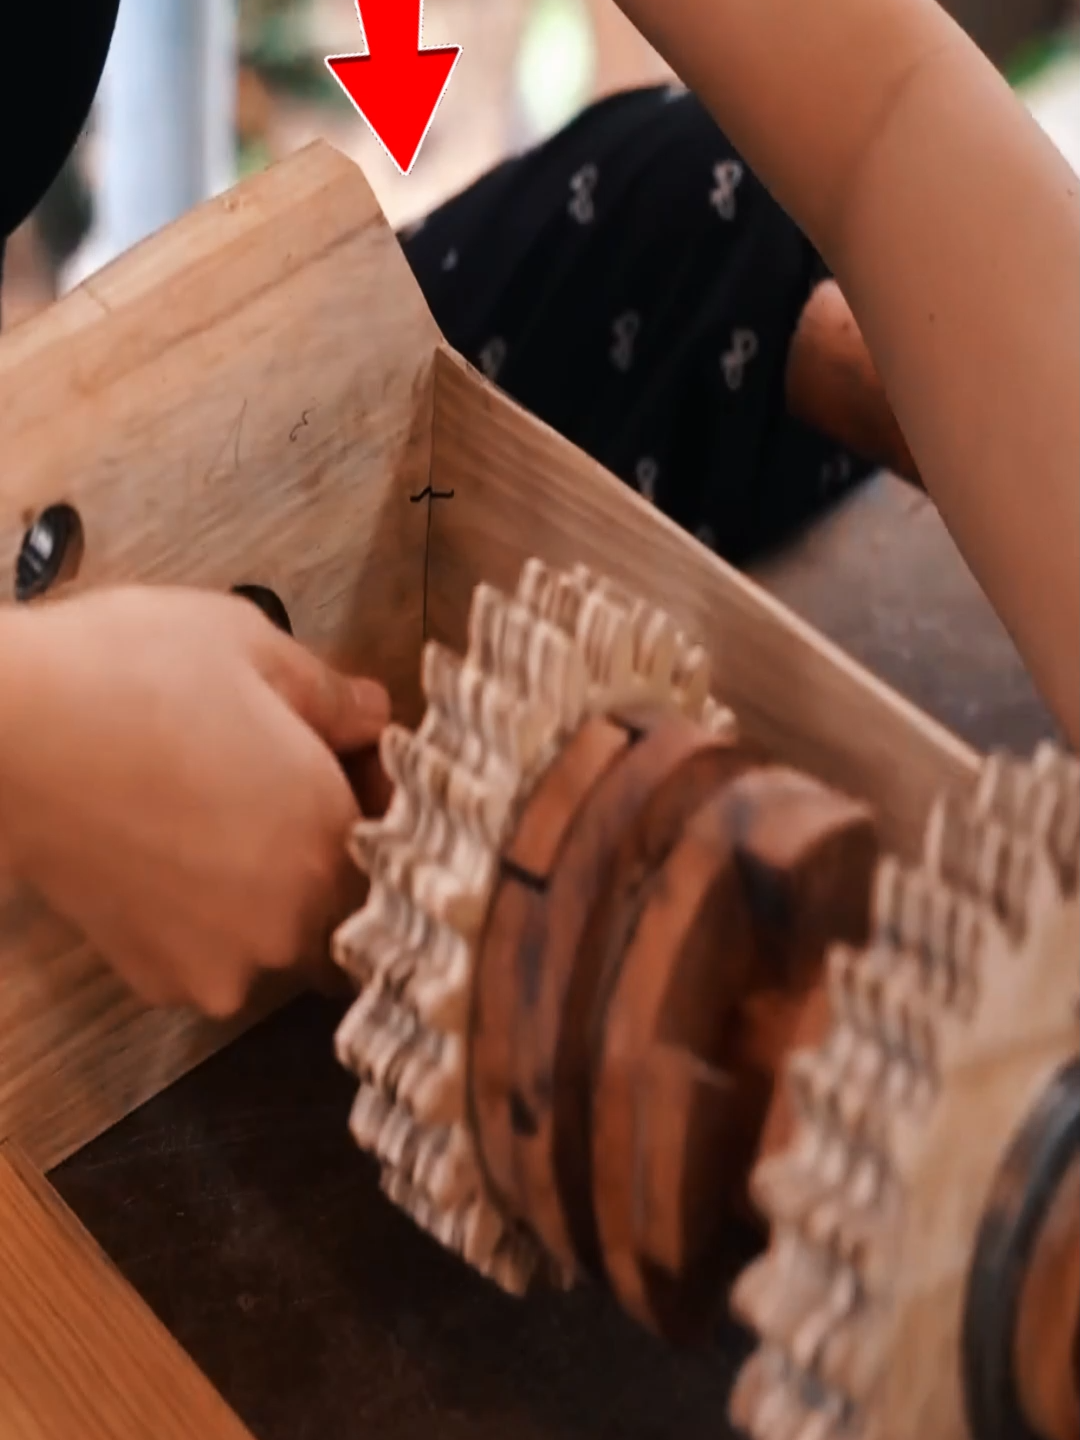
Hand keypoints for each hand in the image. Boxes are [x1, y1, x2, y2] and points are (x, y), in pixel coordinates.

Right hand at [0, 586, 389, 1016]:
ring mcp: (222, 961)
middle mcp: (291, 921)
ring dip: (264, 886)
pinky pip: (210, 954)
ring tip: (212, 814)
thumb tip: (371, 714)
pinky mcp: (154, 978)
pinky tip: (168, 851)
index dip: (377, 794)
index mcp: (334, 841)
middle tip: (274, 784)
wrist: (4, 730)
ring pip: (277, 931)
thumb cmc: (130, 675)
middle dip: (325, 845)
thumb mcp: (255, 649)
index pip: (400, 839)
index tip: (348, 760)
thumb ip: (334, 695)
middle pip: (344, 894)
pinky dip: (203, 915)